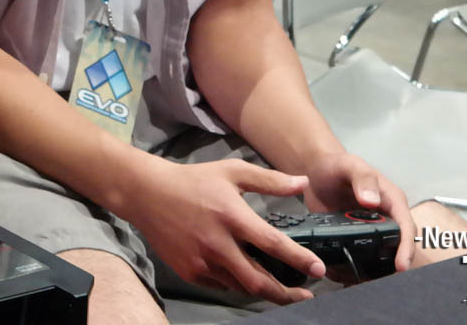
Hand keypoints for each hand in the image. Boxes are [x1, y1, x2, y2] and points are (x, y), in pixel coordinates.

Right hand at [119, 155, 323, 304]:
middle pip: (260, 282)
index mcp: (232, 217)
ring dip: (262, 290)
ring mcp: (202, 262)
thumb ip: (269, 181)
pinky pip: (221, 285)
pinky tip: (244, 276)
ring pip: (241, 287)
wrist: (147, 193)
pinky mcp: (190, 272)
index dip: (300, 260)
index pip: (273, 245)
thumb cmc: (193, 181)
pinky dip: (236, 284)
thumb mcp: (232, 171)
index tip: (319, 270)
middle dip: (286, 294)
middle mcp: (218, 244)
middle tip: (304, 296)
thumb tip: (302, 184)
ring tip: (279, 288)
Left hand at [302, 151, 414, 272]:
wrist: (316, 171)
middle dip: (392, 266)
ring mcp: (371, 230)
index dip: (406, 247)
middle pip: (397, 247)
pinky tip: (345, 276)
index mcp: (391, 200)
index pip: (406, 227)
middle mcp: (386, 218)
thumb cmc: (336, 164)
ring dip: (374, 271)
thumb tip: (372, 201)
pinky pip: (362, 257)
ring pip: (381, 256)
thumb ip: (362, 178)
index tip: (401, 265)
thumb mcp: (349, 165)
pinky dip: (356, 268)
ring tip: (359, 282)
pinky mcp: (356, 238)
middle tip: (378, 281)